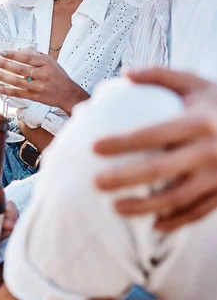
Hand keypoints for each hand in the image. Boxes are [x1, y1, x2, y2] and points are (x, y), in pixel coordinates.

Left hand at [0, 50, 88, 114]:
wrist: (68, 94)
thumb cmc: (59, 76)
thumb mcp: (51, 62)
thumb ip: (36, 56)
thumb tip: (20, 50)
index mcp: (46, 63)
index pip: (26, 57)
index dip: (13, 55)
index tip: (2, 52)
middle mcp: (43, 74)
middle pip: (20, 69)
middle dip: (5, 64)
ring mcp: (39, 86)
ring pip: (18, 81)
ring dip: (4, 77)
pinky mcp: (36, 97)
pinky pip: (18, 93)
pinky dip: (7, 91)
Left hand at [94, 67, 216, 230]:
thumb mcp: (196, 82)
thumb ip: (161, 75)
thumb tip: (124, 75)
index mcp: (200, 121)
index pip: (155, 133)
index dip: (124, 142)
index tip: (94, 147)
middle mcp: (210, 150)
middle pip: (161, 169)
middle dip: (125, 178)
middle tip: (96, 183)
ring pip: (178, 198)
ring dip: (145, 207)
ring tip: (115, 208)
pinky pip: (198, 212)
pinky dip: (176, 221)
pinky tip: (153, 224)